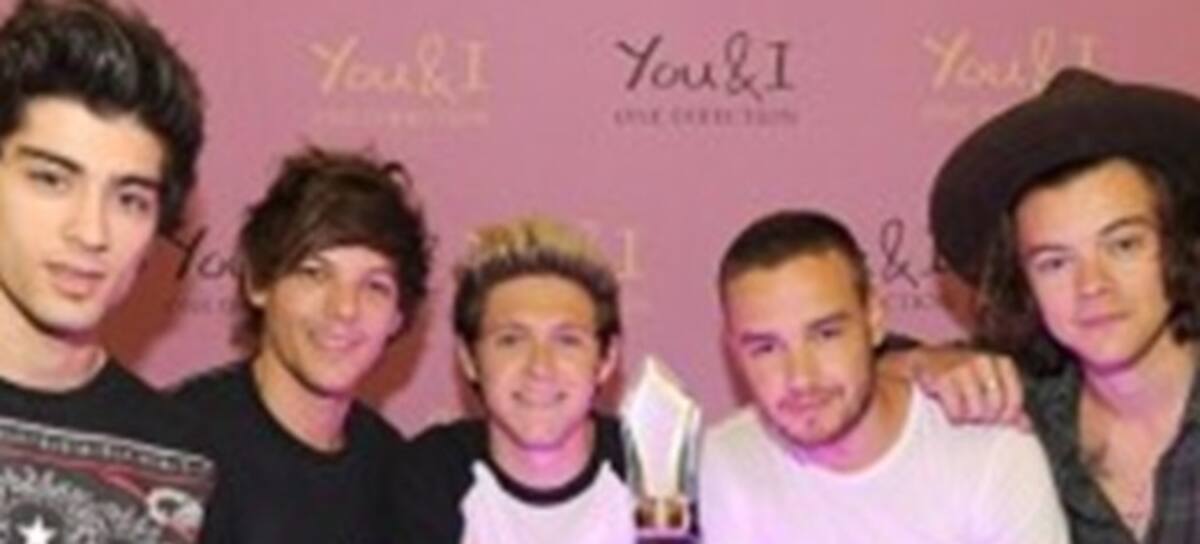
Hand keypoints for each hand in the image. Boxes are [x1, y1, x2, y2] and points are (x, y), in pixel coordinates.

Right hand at [880, 345, 1028, 428]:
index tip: (997, 419)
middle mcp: (983, 361)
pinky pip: (957, 410)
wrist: (923, 364)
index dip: (1007, 415)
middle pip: (995, 406)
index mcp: (1000, 362)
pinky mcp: (942, 377)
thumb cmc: (960, 378)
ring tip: (961, 409)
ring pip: (977, 410)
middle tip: (973, 412)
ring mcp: (962, 367)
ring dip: (968, 416)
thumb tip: (1027, 427)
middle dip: (985, 416)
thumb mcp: (987, 387)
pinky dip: (954, 415)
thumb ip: (1008, 406)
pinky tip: (949, 409)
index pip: (1014, 399)